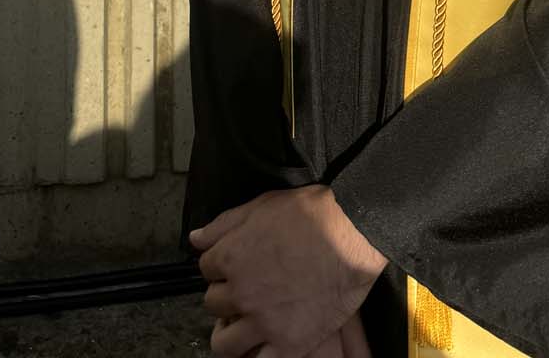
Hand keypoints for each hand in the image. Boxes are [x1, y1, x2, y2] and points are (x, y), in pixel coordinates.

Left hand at [190, 185, 384, 357]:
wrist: (352, 234)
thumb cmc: (310, 215)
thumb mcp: (261, 206)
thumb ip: (224, 224)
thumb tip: (196, 239)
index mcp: (231, 257)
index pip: (205, 268)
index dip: (219, 265)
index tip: (233, 265)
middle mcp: (241, 293)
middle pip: (213, 304)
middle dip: (226, 295)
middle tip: (244, 291)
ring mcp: (264, 322)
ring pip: (224, 344)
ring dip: (230, 334)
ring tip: (243, 325)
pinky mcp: (289, 343)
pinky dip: (256, 356)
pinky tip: (262, 344)